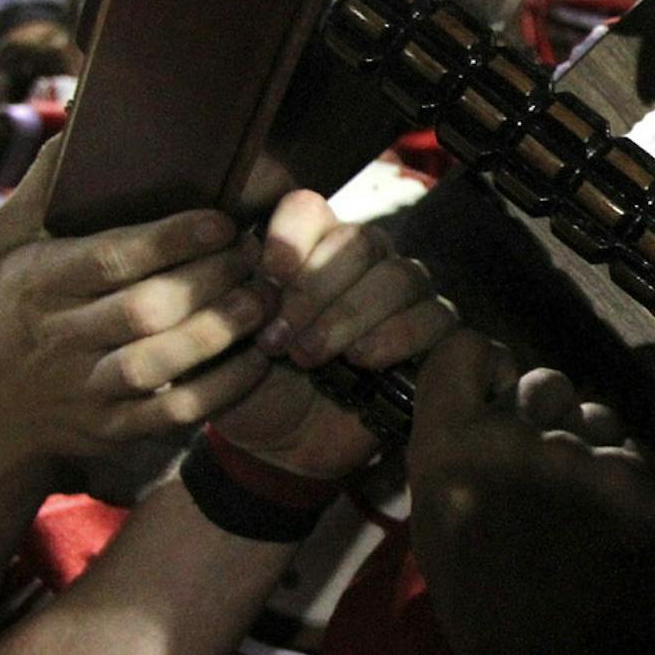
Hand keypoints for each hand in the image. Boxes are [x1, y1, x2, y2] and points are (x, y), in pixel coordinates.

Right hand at [0, 146, 277, 462]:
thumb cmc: (17, 302)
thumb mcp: (12, 239)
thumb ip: (47, 181)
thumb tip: (84, 114)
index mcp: (38, 282)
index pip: (111, 258)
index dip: (173, 239)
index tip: (223, 219)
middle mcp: (58, 338)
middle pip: (144, 310)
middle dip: (210, 280)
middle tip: (257, 253)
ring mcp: (85, 389)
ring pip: (160, 363)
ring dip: (221, 330)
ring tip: (265, 298)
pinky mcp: (112, 429)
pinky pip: (175, 413)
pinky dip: (224, 387)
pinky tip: (260, 356)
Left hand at [210, 191, 456, 477]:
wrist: (283, 446)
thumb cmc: (251, 386)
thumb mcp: (217, 344)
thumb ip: (219, 299)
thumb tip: (236, 259)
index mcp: (306, 248)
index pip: (309, 208)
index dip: (292, 234)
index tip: (269, 274)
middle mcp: (361, 260)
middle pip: (359, 241)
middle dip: (316, 291)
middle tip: (279, 341)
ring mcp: (403, 295)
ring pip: (399, 276)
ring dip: (350, 316)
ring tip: (312, 357)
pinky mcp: (433, 334)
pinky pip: (436, 315)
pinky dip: (400, 334)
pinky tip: (365, 360)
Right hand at [407, 330, 654, 654]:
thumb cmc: (478, 595)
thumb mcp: (436, 516)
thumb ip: (457, 449)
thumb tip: (489, 402)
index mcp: (450, 446)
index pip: (465, 348)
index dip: (487, 363)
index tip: (496, 392)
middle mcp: (512, 435)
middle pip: (543, 380)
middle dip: (545, 413)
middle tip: (544, 466)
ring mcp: (578, 455)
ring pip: (595, 414)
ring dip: (588, 444)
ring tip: (579, 501)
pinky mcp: (633, 481)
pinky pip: (629, 454)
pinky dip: (622, 483)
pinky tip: (608, 525)